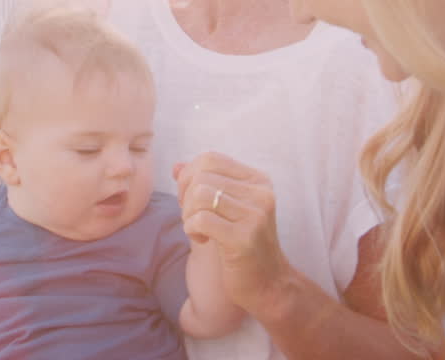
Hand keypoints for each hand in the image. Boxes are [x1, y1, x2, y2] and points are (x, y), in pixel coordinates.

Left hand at [174, 152, 292, 314]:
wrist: (267, 285)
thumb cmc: (242, 245)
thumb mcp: (226, 209)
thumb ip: (204, 185)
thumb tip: (176, 166)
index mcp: (258, 181)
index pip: (210, 159)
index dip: (189, 176)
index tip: (190, 200)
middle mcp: (261, 193)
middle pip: (202, 176)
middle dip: (186, 197)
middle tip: (193, 219)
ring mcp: (255, 215)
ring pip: (200, 195)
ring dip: (188, 214)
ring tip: (198, 230)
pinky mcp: (244, 238)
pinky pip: (201, 219)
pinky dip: (191, 229)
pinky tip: (202, 241)